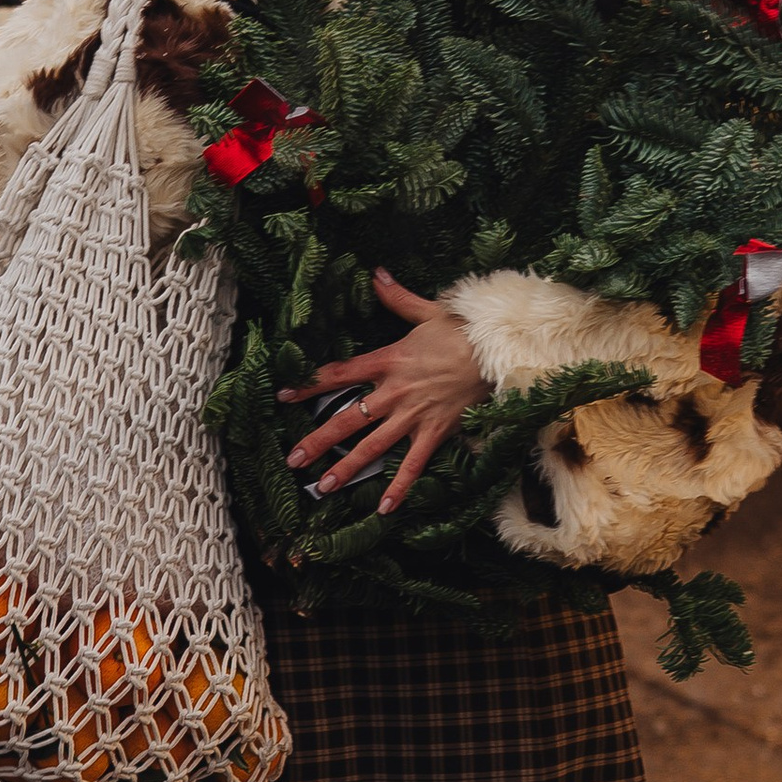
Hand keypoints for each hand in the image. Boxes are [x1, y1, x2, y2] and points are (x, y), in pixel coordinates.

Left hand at [281, 272, 487, 513]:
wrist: (498, 353)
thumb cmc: (464, 332)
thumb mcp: (428, 311)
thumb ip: (397, 297)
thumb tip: (376, 273)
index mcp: (388, 360)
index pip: (339, 374)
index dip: (309, 385)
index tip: (284, 397)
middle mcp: (394, 392)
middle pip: (347, 419)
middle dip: (318, 440)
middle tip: (293, 459)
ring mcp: (414, 415)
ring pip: (373, 446)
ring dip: (347, 467)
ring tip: (323, 487)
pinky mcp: (435, 432)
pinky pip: (414, 464)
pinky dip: (400, 487)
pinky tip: (384, 508)